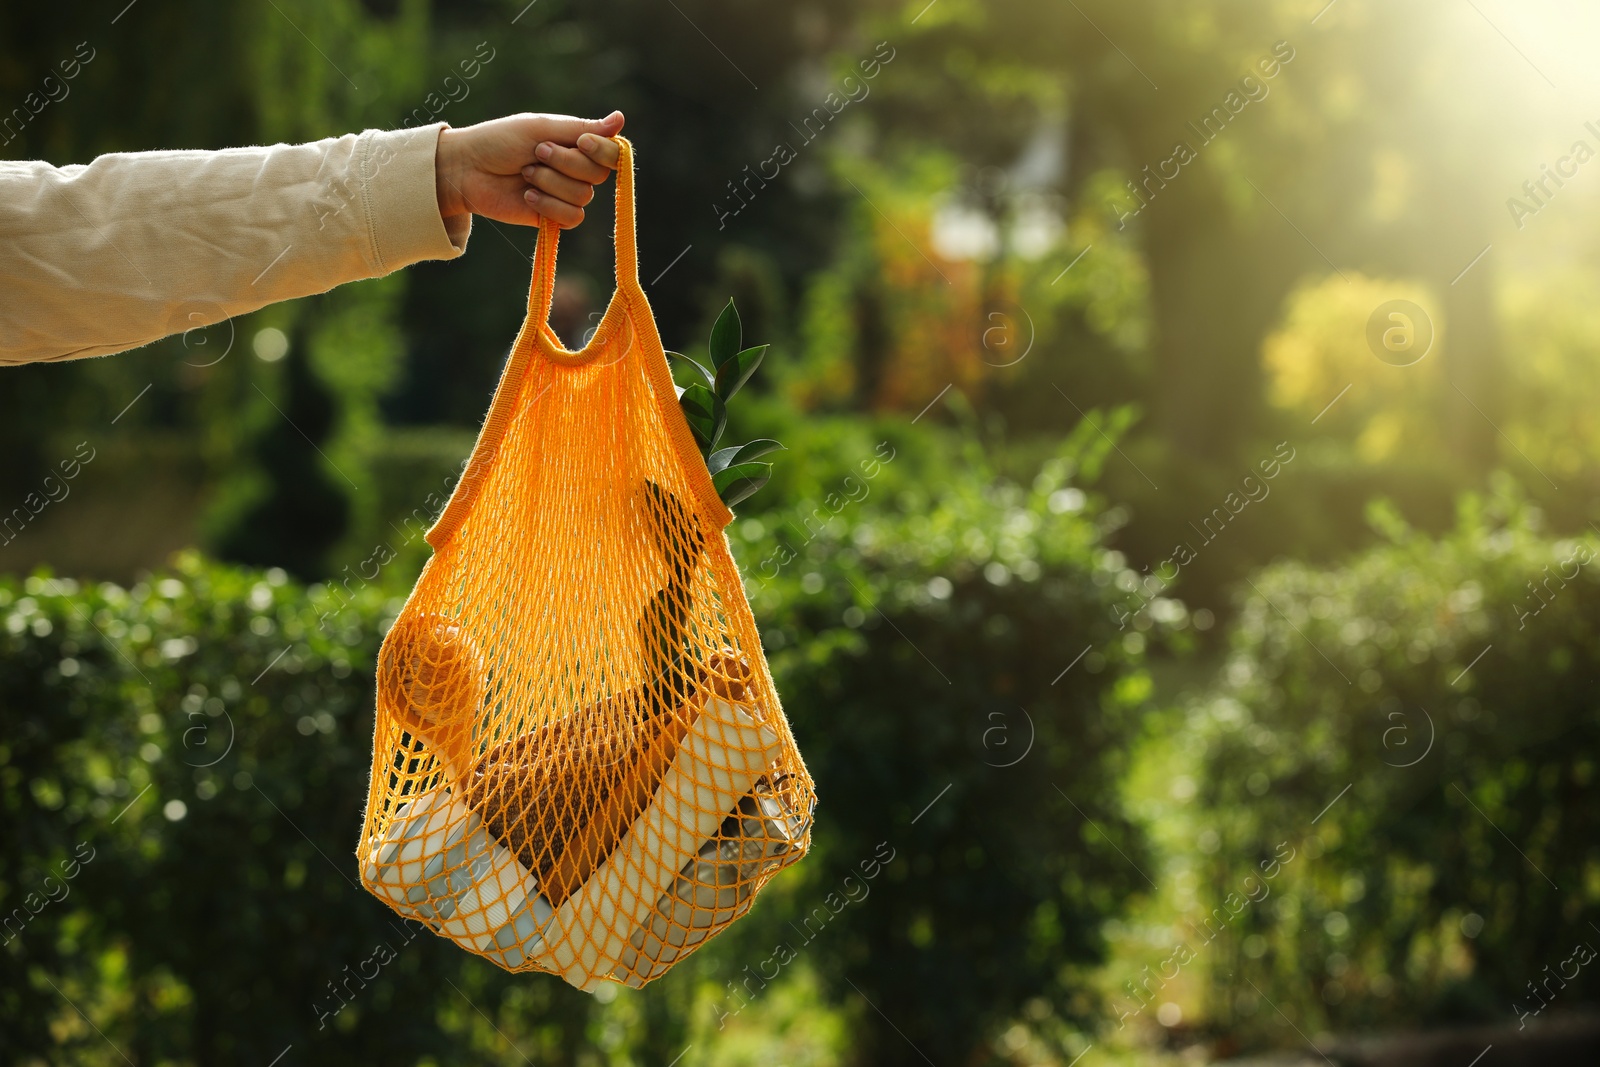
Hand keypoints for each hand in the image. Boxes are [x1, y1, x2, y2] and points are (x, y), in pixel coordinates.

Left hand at [434, 111, 624, 229]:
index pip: (611, 153)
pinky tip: (527, 197)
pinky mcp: (554, 218)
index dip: (602, 151)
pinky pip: (572, 217)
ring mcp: (565, 195)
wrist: (467, 169)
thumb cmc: (500, 141)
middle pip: (598, 175)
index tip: (581, 142)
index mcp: (575, 145)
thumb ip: (582, 128)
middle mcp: (575, 170)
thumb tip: (621, 119)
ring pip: (583, 196)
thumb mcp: (542, 128)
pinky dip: (549, 206)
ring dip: (550, 183)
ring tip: (525, 174)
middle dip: (565, 163)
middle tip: (536, 153)